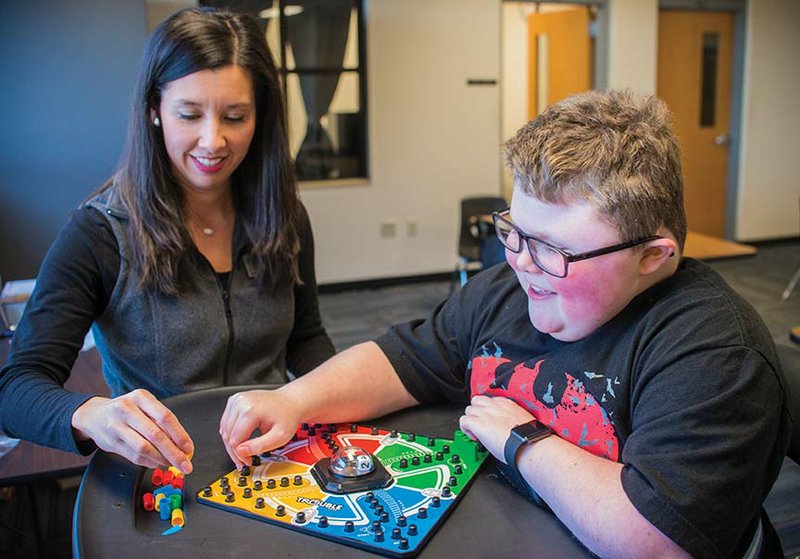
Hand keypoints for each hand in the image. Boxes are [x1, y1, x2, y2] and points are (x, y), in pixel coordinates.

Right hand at [71, 389, 193, 473]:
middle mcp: (127, 409)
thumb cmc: (126, 410)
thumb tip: (182, 444)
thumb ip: (161, 421)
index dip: (180, 435)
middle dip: (174, 453)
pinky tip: (157, 463)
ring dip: (161, 459)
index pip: (165, 417)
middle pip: (156, 434)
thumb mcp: (143, 406)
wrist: (94, 415)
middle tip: (185, 464)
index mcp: (141, 397)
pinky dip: (149, 462)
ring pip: (144, 448)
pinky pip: (134, 456)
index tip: (189, 448)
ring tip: (171, 464)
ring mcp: (117, 426)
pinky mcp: (111, 442)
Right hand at [219, 389, 302, 468]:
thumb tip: (242, 452)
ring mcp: (237, 400)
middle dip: (235, 451)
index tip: (248, 461)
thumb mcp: (280, 436)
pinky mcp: (235, 400)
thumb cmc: (287, 415)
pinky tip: (240, 440)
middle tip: (244, 460)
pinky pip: (226, 422)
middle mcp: (241, 402)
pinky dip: (231, 433)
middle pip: (227, 435)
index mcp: (250, 410)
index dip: (240, 455)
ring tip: (242, 452)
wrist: (291, 401)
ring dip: (231, 443)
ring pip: (224, 429)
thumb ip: (260, 446)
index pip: (235, 440)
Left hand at [459, 395, 534, 461]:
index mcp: (507, 403)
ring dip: (471, 420)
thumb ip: (511, 418)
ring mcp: (486, 414)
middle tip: (481, 424)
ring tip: (476, 432)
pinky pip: (463, 421)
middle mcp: (495, 406)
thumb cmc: (529, 437)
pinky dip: (465, 429)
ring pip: (468, 410)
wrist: (528, 445)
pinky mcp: (479, 424)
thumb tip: (506, 425)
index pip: (490, 400)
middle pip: (476, 401)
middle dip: (476, 412)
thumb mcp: (522, 420)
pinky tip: (474, 437)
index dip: (487, 410)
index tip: (490, 419)